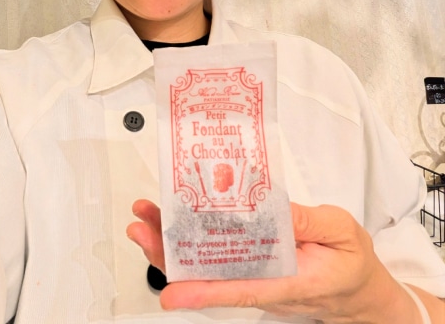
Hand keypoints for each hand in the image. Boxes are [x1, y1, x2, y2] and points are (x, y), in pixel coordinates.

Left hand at [127, 200, 418, 322]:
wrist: (358, 287)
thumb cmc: (351, 262)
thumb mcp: (342, 231)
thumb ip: (307, 221)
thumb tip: (269, 207)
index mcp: (289, 281)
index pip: (240, 289)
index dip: (204, 292)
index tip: (171, 292)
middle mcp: (264, 283)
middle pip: (209, 275)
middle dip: (170, 254)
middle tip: (142, 228)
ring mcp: (255, 276)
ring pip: (206, 266)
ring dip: (173, 243)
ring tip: (147, 219)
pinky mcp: (251, 267)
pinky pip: (217, 257)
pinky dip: (193, 239)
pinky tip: (174, 221)